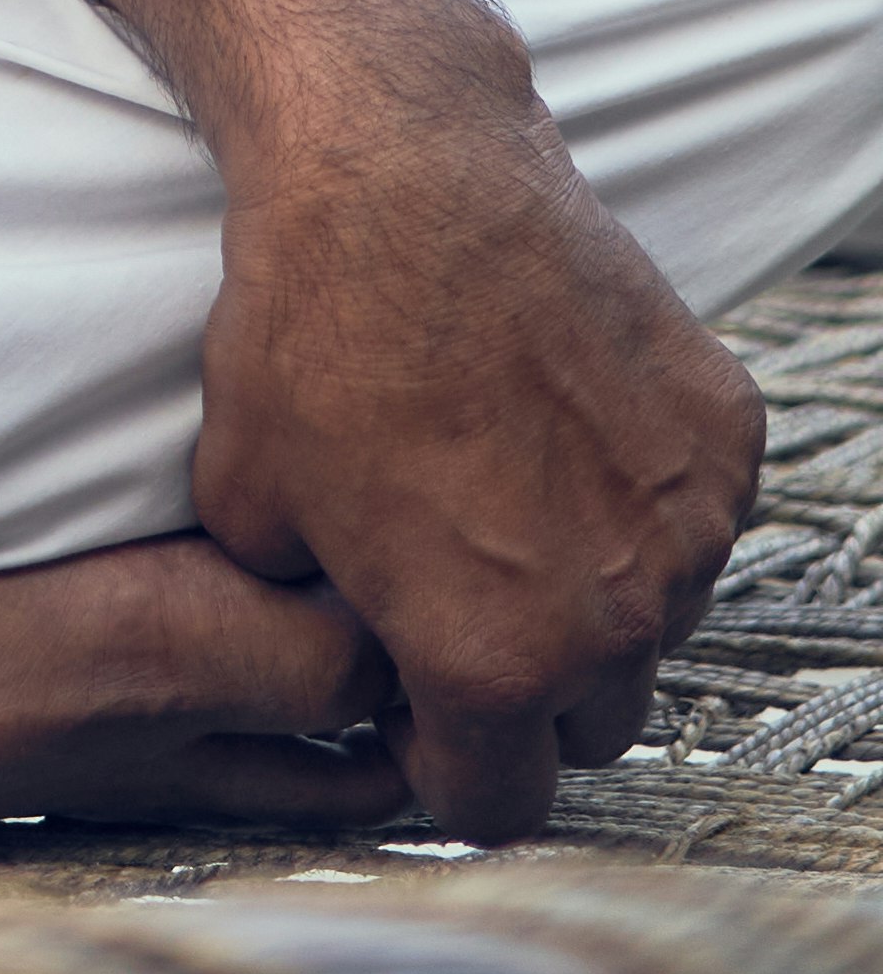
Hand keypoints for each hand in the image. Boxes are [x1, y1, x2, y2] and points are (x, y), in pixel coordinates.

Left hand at [191, 35, 763, 838]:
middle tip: (463, 595)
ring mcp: (683, 523)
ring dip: (595, 592)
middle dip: (527, 684)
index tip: (414, 703)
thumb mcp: (250, 508)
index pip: (496, 802)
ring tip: (511, 497)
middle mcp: (611, 615)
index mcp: (494, 661)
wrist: (398, 171)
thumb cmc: (308, 330)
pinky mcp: (724, 432)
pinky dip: (641, 492)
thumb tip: (343, 641)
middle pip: (588, 720)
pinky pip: (691, 512)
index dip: (442, 761)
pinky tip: (563, 424)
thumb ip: (314, 618)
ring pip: (653, 622)